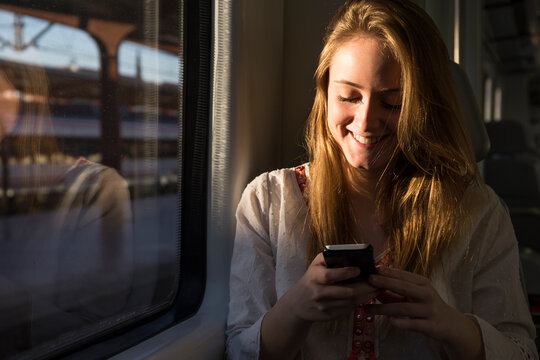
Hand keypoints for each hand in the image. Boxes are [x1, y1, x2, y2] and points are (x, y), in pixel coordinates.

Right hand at [284, 253, 379, 321]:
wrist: (298, 303)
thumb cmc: (311, 279)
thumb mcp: (315, 265)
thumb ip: (330, 257)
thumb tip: (350, 252)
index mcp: (314, 277)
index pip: (331, 276)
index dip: (347, 273)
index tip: (359, 269)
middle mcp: (318, 293)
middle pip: (348, 292)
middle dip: (366, 286)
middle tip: (379, 281)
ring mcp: (324, 306)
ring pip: (352, 302)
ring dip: (367, 295)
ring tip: (378, 288)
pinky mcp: (330, 316)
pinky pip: (349, 309)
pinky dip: (360, 302)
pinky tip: (367, 296)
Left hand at [365, 267, 483, 358]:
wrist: (450, 324)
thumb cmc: (426, 305)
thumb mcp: (413, 295)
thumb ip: (393, 294)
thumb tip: (372, 288)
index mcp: (422, 283)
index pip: (403, 275)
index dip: (389, 272)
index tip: (374, 268)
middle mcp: (426, 294)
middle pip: (404, 287)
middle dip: (385, 282)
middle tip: (369, 280)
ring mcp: (429, 310)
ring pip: (403, 308)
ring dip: (383, 308)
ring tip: (367, 308)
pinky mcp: (430, 326)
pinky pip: (413, 324)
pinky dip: (400, 322)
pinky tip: (389, 320)